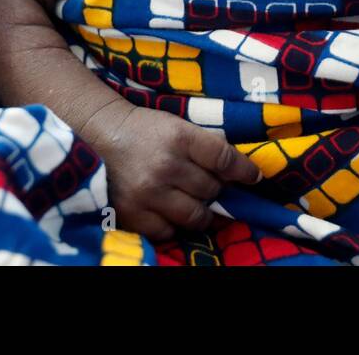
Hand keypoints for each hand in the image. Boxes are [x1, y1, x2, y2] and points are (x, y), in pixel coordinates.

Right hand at [82, 99, 262, 240]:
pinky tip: (170, 211)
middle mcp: (165, 166)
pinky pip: (169, 231)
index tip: (253, 177)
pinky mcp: (133, 214)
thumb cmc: (148, 130)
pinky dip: (175, 224)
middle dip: (216, 190)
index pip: (223, 158)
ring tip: (198, 204)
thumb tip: (241, 174)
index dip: (243, 170)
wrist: (104, 135)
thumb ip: (208, 147)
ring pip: (196, 216)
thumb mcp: (179, 126)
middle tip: (211, 187)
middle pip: (211, 190)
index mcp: (179, 137)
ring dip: (203, 212)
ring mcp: (148, 193)